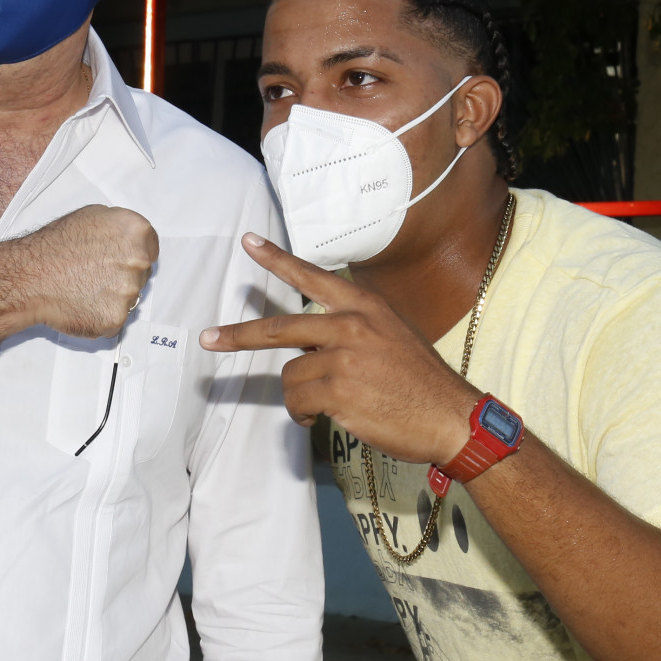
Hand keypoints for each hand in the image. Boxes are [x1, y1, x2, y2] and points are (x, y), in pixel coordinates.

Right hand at [6, 204, 157, 338]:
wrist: (29, 277)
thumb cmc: (53, 247)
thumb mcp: (90, 216)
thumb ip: (117, 228)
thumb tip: (126, 239)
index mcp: (135, 230)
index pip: (151, 248)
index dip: (133, 255)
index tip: (119, 260)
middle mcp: (137, 260)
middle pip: (142, 274)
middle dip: (123, 276)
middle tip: (94, 275)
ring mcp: (128, 291)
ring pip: (129, 299)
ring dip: (111, 297)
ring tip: (83, 288)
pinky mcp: (116, 318)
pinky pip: (114, 319)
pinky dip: (100, 316)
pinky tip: (81, 304)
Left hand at [198, 233, 476, 465]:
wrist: (451, 416)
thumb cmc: (421, 381)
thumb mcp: (393, 334)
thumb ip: (353, 328)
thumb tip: (313, 340)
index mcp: (364, 306)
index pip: (312, 276)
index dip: (276, 259)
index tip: (248, 242)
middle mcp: (351, 325)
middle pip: (279, 327)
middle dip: (238, 335)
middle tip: (209, 339)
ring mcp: (344, 357)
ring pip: (290, 375)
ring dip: (298, 397)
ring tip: (322, 406)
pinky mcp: (339, 390)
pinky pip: (298, 402)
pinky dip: (302, 414)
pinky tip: (321, 418)